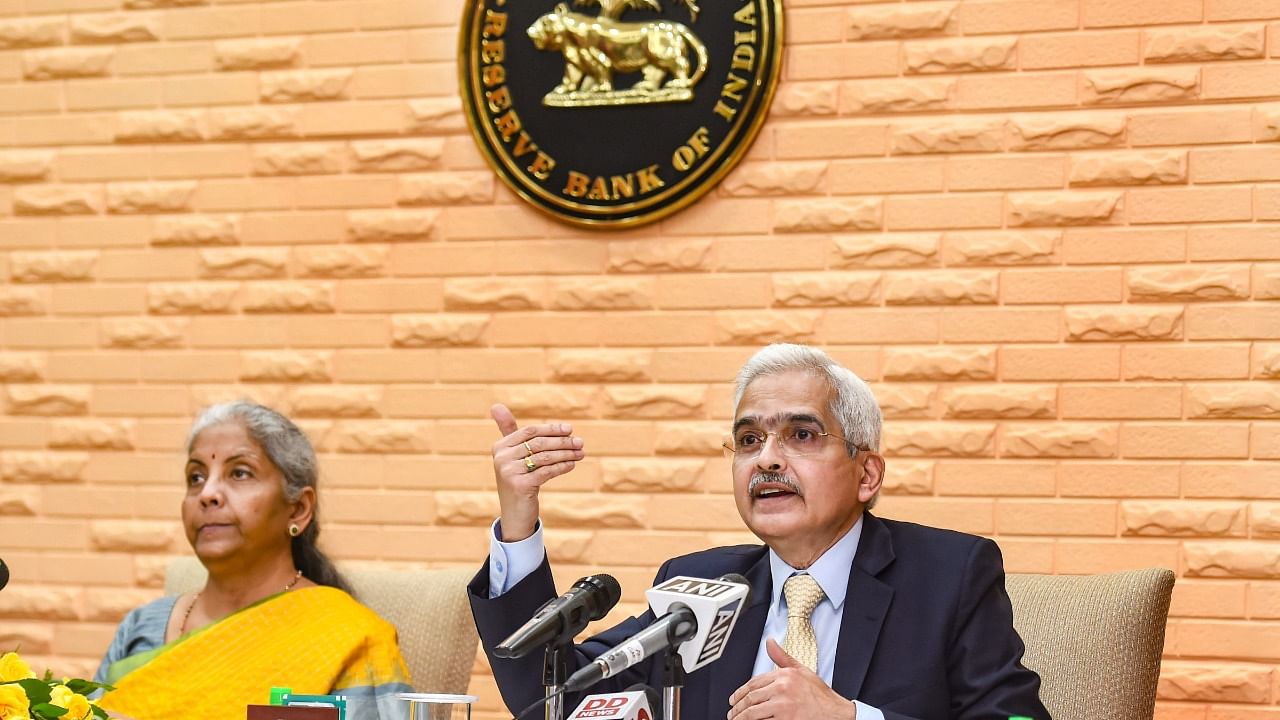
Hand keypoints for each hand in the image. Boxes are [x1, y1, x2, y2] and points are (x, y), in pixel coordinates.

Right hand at [490, 403, 584, 541]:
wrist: (515, 514)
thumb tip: (495, 405)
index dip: (551, 429)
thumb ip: (508, 431)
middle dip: (562, 441)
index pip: (530, 431)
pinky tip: (572, 464)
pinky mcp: (520, 485)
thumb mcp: (512, 456)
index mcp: (500, 447)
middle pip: (539, 443)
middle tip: (580, 442)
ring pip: (545, 457)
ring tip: (580, 453)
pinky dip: (562, 467)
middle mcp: (501, 458)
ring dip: (566, 454)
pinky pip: (547, 471)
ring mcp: (509, 472)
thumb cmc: (518, 480)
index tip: (570, 429)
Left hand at [727, 639, 855, 719]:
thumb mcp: (802, 671)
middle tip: (732, 713)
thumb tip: (769, 642)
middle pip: (751, 698)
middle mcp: (782, 689)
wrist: (835, 713)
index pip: (753, 683)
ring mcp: (783, 707)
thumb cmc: (820, 695)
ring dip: (741, 718)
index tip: (734, 699)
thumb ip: (782, 657)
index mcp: (784, 675)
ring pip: (753, 713)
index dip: (740, 692)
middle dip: (737, 707)